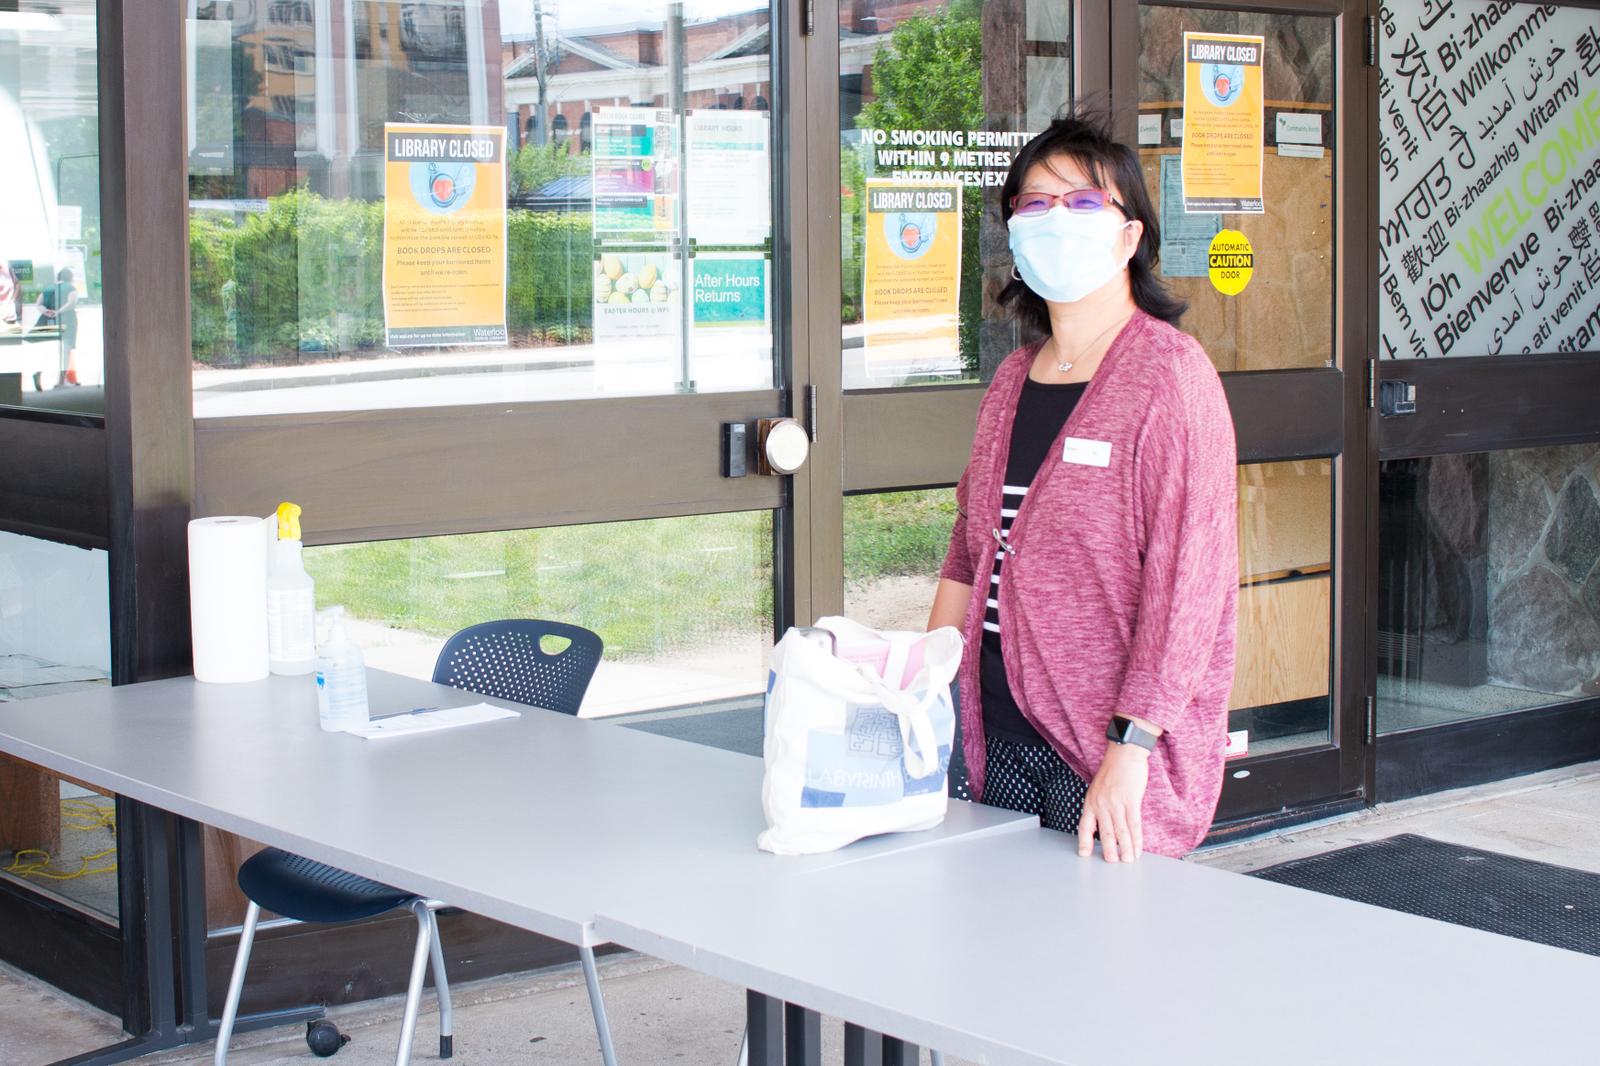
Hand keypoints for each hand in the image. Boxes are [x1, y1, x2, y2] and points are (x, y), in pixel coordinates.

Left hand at [1077, 742, 1149, 862]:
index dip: (1084, 841)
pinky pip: (1134, 824)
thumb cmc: (1113, 770)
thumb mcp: (1098, 788)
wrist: (1124, 754)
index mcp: (1091, 801)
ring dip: (1125, 849)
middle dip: (1108, 850)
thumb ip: (1099, 804)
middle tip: (1112, 863)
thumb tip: (1104, 823)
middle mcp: (1101, 804)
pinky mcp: (1131, 801)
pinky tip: (1138, 848)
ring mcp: (1116, 803)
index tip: (1084, 854)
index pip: (1084, 826)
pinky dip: (1137, 839)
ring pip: (1120, 832)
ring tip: (1127, 860)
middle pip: (1104, 833)